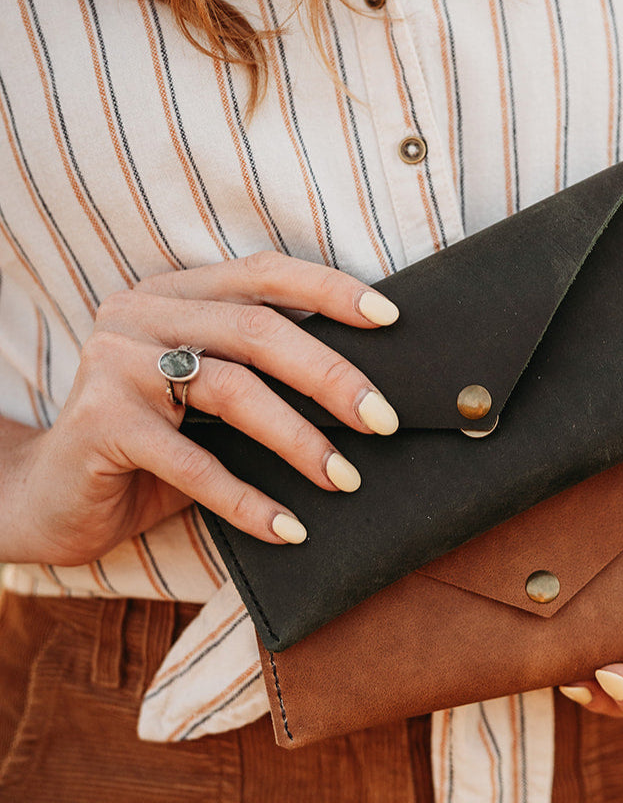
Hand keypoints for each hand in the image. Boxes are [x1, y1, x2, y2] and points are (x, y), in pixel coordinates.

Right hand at [1, 252, 400, 566]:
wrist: (54, 498)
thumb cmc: (154, 450)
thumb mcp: (213, 406)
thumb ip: (265, 382)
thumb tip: (366, 399)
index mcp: (177, 297)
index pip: (263, 273)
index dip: (329, 290)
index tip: (389, 317)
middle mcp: (142, 315)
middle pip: (257, 331)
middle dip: (332, 376)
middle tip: (383, 420)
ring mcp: (115, 363)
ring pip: (232, 390)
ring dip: (300, 441)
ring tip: (346, 479)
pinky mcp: (100, 423)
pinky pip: (193, 464)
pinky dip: (248, 501)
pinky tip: (289, 529)